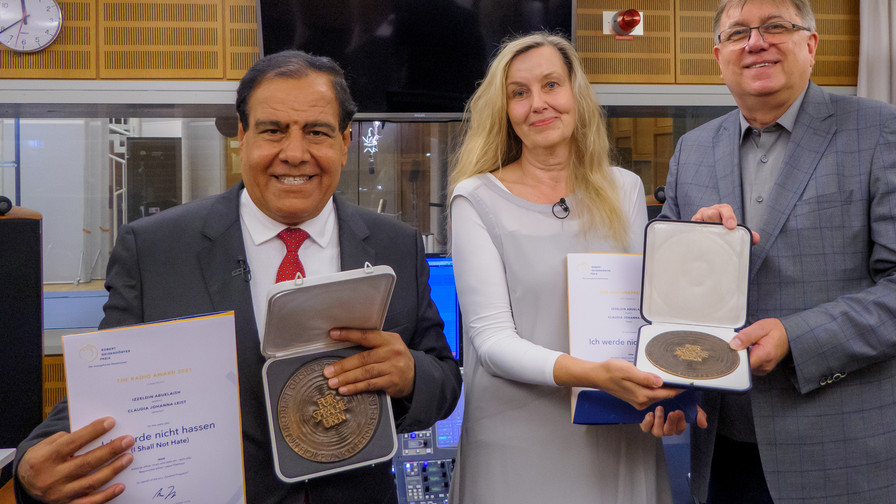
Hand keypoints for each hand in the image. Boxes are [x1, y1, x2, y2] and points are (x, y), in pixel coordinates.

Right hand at [17, 417, 133, 503]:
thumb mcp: (46, 445)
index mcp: (46, 458)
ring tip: (128, 457)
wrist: (25, 483)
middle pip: (86, 462)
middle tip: (128, 440)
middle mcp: (53, 477)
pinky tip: (121, 486)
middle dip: (110, 450)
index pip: (72, 442)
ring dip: (113, 470)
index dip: (92, 431)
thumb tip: (96, 432)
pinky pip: (90, 503)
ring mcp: (60, 493)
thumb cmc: (42, 458)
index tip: (111, 422)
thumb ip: (67, 438)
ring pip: (91, 482)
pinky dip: (106, 495)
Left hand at [324, 328, 415, 397]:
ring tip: (333, 383)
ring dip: (346, 378)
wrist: (416, 375)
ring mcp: (393, 367)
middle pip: (363, 358)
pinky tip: (345, 390)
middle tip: (328, 372)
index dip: (349, 334)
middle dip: (343, 366)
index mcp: (389, 339)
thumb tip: (344, 346)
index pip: (366, 335)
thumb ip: (372, 345)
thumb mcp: (389, 346)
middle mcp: (392, 352)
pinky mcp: (392, 382)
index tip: (333, 334)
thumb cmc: (396, 360)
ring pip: (365, 373)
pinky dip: (355, 388)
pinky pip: (370, 384)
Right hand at [593, 358, 680, 409]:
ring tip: (674, 379)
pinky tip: (658, 381)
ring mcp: (639, 401)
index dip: (678, 388)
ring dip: (666, 389)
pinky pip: (651, 395)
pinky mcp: (636, 399)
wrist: (598, 376)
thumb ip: (644, 377)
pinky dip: (657, 390)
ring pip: (658, 396)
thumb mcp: (628, 370)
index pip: (666, 393)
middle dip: (674, 389)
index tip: (688, 383)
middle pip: (664, 395)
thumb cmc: (610, 371)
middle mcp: (641, 401)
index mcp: (642, 394)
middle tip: (684, 379)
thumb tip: (660, 381)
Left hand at [640, 405, 707, 436]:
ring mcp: (655, 426)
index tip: (680, 411)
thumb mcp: (687, 404)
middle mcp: (666, 428)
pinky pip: (646, 428)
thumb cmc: (672, 400)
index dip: (680, 422)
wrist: (654, 392)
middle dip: (671, 422)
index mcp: (676, 424)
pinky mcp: (645, 423)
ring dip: (660, 421)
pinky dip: (648, 422)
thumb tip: (703, 424)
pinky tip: (650, 414)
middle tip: (672, 412)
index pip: (680, 428)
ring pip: (658, 432)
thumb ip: (697, 413)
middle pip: (669, 432)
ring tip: (659, 409)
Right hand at [691, 204, 759, 244]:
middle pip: (713, 212)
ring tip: (711, 234)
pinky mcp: (693, 222)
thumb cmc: (721, 229)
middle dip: (717, 221)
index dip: (729, 216)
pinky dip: (697, 228)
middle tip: (720, 230)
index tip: (731, 225)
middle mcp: (711, 211)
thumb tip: (755, 238)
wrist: (707, 232)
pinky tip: (700, 234)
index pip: (726, 209)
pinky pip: (694, 223)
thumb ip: (744, 233)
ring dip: (708, 226)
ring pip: (703, 217)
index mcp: (723, 210)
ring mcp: (701, 216)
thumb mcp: (732, 229)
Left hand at [730, 318, 789, 374]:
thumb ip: (746, 336)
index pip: (742, 363)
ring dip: (745, 356)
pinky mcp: (763, 368)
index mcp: (765, 355)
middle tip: (746, 343)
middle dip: (740, 354)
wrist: (788, 334)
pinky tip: (753, 350)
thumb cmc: (777, 330)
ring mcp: (765, 368)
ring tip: (751, 345)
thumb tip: (734, 345)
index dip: (736, 355)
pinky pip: (751, 365)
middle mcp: (766, 365)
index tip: (736, 346)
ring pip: (746, 365)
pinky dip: (749, 358)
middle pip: (743, 364)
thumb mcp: (760, 327)